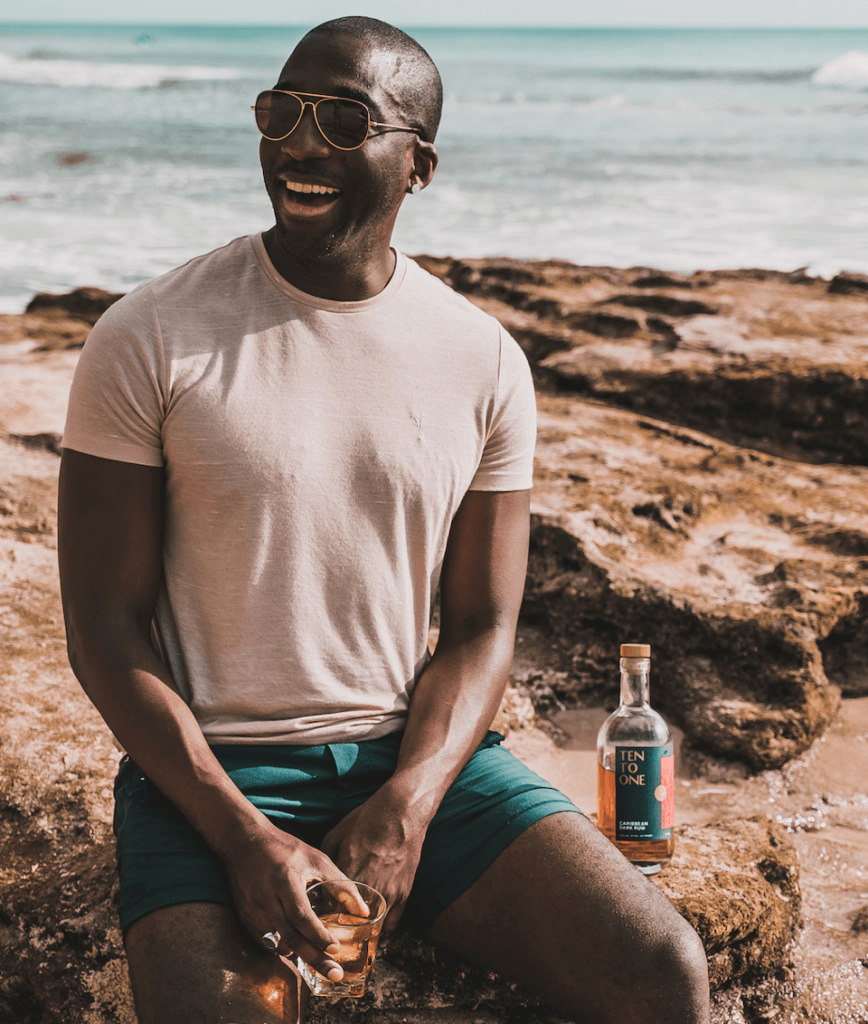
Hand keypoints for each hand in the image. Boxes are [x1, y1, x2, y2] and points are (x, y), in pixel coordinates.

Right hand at [221, 818, 364, 979]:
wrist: (244, 841)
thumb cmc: (285, 848)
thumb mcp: (316, 858)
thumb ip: (340, 884)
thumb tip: (363, 911)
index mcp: (285, 880)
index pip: (301, 916)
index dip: (318, 935)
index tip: (335, 948)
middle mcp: (267, 898)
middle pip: (291, 937)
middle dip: (314, 958)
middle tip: (335, 974)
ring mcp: (253, 910)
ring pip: (278, 943)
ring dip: (299, 954)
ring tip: (321, 960)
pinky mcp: (246, 917)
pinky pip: (267, 942)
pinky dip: (284, 947)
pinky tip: (298, 947)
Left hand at [321, 783, 429, 932]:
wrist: (403, 811)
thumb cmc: (368, 818)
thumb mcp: (338, 832)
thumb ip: (326, 858)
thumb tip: (318, 876)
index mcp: (349, 873)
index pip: (330, 908)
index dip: (322, 917)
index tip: (317, 919)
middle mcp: (369, 887)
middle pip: (350, 923)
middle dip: (339, 928)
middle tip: (331, 929)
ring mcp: (388, 893)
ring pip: (371, 927)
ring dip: (360, 930)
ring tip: (350, 931)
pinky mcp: (404, 893)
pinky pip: (391, 923)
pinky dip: (381, 927)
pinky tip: (372, 925)